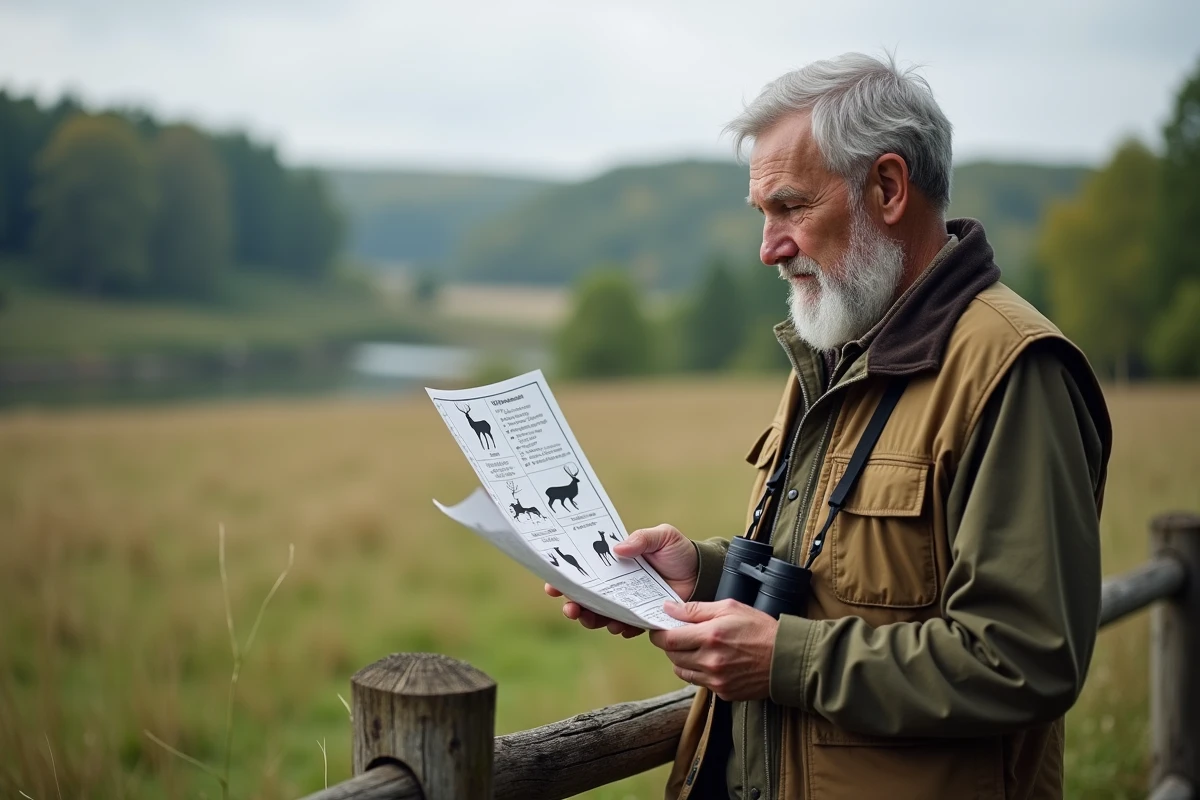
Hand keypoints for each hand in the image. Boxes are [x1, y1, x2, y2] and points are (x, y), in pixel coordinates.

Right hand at [544, 523, 698, 637]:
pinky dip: (620, 628)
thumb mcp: (662, 537)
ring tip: (591, 618)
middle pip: (586, 598)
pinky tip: (619, 626)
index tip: (553, 584)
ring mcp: (628, 604)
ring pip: (601, 616)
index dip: (566, 579)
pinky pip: (626, 627)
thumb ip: (642, 539)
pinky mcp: (642, 618)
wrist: (703, 575)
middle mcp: (617, 586)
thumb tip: (617, 549)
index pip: (585, 572)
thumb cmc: (679, 553)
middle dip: (574, 605)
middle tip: (570, 608)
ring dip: (592, 619)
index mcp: (615, 565)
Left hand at [648, 599, 777, 700]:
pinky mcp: (723, 693)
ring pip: (682, 672)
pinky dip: (700, 672)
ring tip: (697, 648)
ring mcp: (716, 680)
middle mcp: (710, 661)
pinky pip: (699, 683)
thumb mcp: (729, 608)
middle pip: (672, 656)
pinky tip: (713, 661)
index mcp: (710, 636)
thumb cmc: (760, 629)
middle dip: (671, 645)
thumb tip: (668, 608)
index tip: (659, 629)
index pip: (667, 640)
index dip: (658, 633)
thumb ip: (695, 609)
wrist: (786, 658)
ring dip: (683, 659)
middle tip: (681, 635)